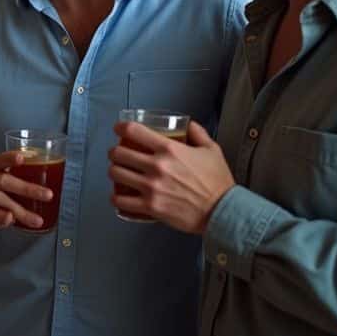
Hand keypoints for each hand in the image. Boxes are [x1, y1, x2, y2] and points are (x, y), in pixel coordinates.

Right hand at [0, 150, 51, 230]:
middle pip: (3, 180)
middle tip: (48, 195)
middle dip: (28, 188)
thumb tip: (54, 177)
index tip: (22, 158)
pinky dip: (2, 217)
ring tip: (37, 220)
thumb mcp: (6, 178)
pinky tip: (12, 219)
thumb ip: (23, 175)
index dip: (10, 158)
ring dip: (21, 210)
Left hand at [107, 121, 233, 232]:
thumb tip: (188, 124)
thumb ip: (198, 133)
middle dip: (114, 151)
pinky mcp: (150, 206)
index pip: (134, 131)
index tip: (119, 129)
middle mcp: (157, 166)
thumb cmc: (217, 182)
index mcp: (169, 149)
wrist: (222, 211)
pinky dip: (116, 198)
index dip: (121, 128)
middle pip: (119, 153)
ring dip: (114, 171)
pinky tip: (118, 196)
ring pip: (116, 174)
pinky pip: (121, 201)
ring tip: (117, 172)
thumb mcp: (212, 149)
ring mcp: (152, 187)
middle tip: (117, 154)